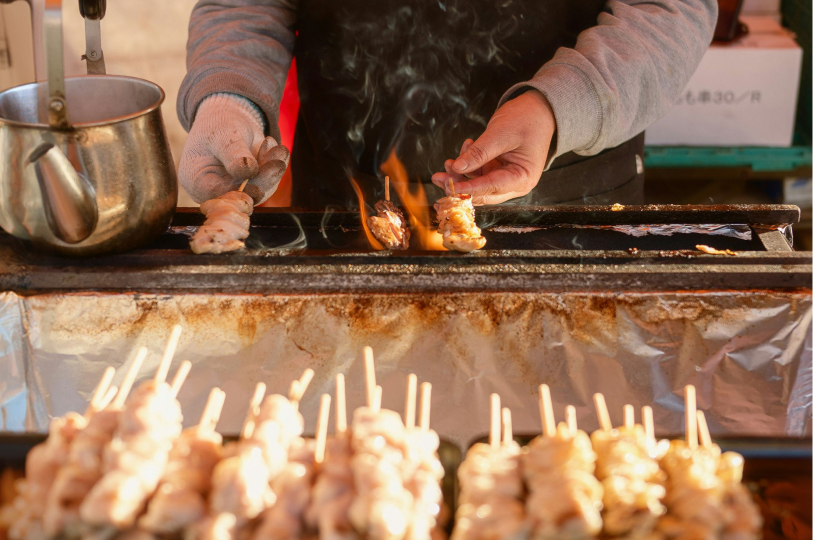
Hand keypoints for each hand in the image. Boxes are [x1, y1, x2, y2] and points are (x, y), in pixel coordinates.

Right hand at [179, 93, 289, 204]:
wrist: (229, 117)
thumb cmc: (217, 124)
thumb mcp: (222, 134)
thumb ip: (233, 153)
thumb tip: (248, 171)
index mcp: (197, 181)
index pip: (217, 195)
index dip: (238, 193)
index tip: (258, 188)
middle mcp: (216, 191)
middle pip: (242, 196)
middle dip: (263, 181)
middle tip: (278, 163)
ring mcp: (236, 189)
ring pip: (261, 190)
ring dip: (273, 171)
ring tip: (279, 150)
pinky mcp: (253, 185)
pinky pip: (269, 181)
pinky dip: (275, 165)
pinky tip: (275, 148)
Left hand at [431, 90, 555, 204]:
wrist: (539, 109)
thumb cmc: (527, 119)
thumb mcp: (501, 134)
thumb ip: (479, 152)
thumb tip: (457, 167)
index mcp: (522, 178)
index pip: (490, 188)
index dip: (468, 189)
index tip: (448, 187)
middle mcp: (515, 184)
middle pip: (482, 193)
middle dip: (459, 186)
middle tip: (438, 177)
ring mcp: (506, 178)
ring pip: (477, 185)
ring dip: (461, 175)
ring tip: (448, 161)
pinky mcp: (499, 171)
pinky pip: (479, 174)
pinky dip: (469, 165)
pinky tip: (466, 148)